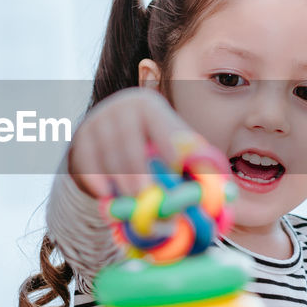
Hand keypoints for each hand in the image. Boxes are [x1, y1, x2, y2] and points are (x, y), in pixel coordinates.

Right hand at [67, 87, 214, 197]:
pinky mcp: (80, 140)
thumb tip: (226, 190)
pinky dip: (96, 178)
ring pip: (106, 152)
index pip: (160, 124)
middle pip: (128, 139)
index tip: (176, 167)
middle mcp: (121, 108)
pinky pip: (86, 160)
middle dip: (137, 168)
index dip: (168, 144)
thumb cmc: (152, 148)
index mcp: (149, 105)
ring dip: (118, 178)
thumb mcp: (173, 147)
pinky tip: (106, 195)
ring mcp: (97, 121)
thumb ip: (195, 163)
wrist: (109, 140)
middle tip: (145, 194)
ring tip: (130, 201)